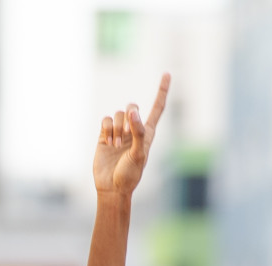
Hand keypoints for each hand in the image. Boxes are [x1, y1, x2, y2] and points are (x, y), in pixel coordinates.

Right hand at [93, 73, 170, 198]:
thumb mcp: (138, 155)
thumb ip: (138, 132)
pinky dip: (106, 129)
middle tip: (126, 134)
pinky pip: (105, 119)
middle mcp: (135, 129)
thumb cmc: (130, 175)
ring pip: (117, 114)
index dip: (161, 91)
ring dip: (116, 128)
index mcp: (148, 133)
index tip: (167, 73)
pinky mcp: (105, 134)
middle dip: (128, 115)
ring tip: (116, 145)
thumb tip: (134, 112)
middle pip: (132, 106)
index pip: (157, 108)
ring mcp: (119, 131)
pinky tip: (107, 143)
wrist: (111, 187)